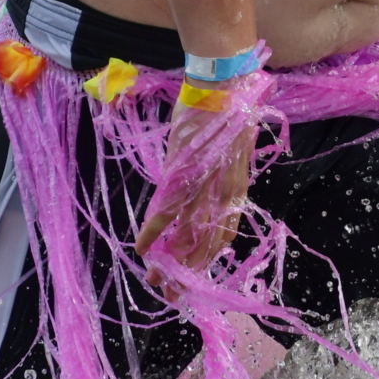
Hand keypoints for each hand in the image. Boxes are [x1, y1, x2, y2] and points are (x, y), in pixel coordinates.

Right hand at [133, 100, 254, 289]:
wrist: (223, 87)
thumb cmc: (227, 114)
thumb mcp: (231, 152)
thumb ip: (222, 177)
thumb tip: (208, 193)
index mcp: (237, 191)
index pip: (224, 237)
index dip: (209, 260)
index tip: (195, 274)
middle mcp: (223, 196)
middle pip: (206, 246)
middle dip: (188, 274)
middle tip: (172, 291)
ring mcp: (201, 188)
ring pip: (184, 237)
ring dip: (167, 262)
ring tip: (154, 278)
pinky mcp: (180, 176)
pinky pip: (165, 213)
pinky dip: (152, 232)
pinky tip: (141, 247)